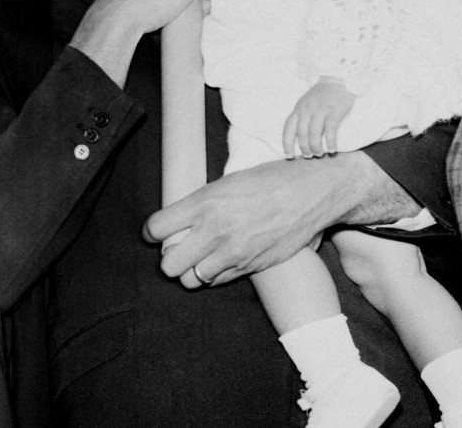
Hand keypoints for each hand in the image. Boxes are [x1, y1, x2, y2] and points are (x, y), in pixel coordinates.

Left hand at [142, 154, 374, 287]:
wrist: (310, 193)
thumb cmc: (269, 180)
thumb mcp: (227, 182)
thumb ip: (201, 203)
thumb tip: (178, 218)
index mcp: (205, 202)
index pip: (157, 228)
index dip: (152, 232)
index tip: (156, 231)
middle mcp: (215, 231)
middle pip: (168, 265)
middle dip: (169, 257)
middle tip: (177, 247)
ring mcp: (233, 253)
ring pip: (191, 279)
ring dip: (191, 270)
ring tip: (199, 257)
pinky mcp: (250, 267)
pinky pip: (217, 281)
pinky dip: (214, 274)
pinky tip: (221, 260)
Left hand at [282, 78, 354, 157]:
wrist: (337, 80)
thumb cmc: (321, 95)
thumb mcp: (306, 103)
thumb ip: (301, 117)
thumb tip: (299, 139)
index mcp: (298, 109)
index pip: (288, 129)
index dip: (287, 144)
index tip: (288, 156)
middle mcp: (307, 110)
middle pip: (301, 134)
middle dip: (304, 148)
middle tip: (309, 156)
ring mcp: (320, 111)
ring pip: (314, 134)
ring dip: (316, 147)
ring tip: (319, 154)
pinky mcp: (334, 112)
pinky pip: (330, 130)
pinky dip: (330, 142)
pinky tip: (332, 150)